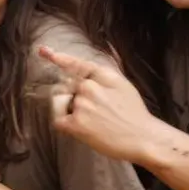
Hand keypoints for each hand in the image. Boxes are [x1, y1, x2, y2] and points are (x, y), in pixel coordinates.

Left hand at [40, 47, 155, 164]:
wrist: (145, 139)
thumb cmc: (134, 113)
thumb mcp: (122, 85)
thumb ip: (102, 73)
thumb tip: (90, 60)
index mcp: (102, 75)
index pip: (76, 65)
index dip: (59, 58)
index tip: (43, 51)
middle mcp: (89, 87)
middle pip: (65, 86)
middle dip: (72, 96)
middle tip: (95, 112)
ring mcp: (82, 105)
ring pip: (61, 103)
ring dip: (70, 110)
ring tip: (93, 121)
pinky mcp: (76, 124)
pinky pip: (58, 119)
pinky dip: (65, 124)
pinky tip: (81, 128)